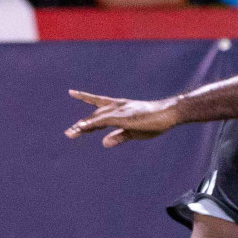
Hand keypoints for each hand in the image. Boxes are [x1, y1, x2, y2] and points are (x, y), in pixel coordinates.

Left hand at [65, 89, 181, 146]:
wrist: (169, 113)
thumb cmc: (155, 121)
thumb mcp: (134, 132)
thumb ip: (118, 136)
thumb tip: (104, 143)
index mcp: (120, 108)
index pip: (99, 104)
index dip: (86, 99)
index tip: (73, 95)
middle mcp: (117, 106)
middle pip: (95, 115)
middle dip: (82, 125)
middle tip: (68, 133)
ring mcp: (120, 111)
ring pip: (97, 118)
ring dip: (83, 126)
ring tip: (71, 133)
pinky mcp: (123, 117)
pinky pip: (103, 121)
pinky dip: (91, 124)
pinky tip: (82, 127)